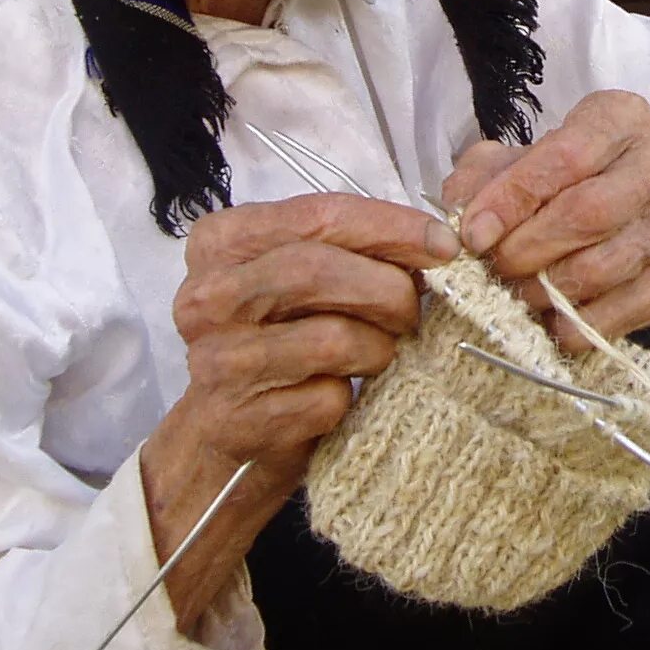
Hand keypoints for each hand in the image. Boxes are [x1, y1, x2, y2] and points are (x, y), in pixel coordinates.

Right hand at [140, 192, 458, 631]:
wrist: (231, 434)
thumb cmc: (281, 339)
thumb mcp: (303, 277)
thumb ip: (353, 249)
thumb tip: (436, 245)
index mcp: (220, 241)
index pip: (318, 215)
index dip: (392, 227)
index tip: (443, 245)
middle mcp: (205, 296)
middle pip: (317, 271)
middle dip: (387, 289)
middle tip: (414, 310)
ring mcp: (217, 360)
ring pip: (331, 339)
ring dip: (376, 348)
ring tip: (376, 354)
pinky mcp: (238, 419)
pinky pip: (327, 398)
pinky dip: (350, 397)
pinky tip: (340, 395)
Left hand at [446, 91, 649, 352]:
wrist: (643, 217)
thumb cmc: (568, 181)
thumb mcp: (521, 160)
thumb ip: (483, 177)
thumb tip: (459, 216)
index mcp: (620, 119)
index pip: (568, 156)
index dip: (514, 197)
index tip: (473, 233)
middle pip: (590, 211)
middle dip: (528, 247)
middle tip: (492, 267)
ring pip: (605, 265)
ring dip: (547, 289)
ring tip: (513, 294)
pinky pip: (623, 310)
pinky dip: (578, 324)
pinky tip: (549, 323)